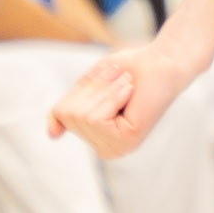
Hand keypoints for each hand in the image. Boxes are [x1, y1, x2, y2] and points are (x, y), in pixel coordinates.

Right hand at [51, 40, 200, 159]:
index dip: (80, 90)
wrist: (161, 62)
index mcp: (97, 139)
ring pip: (81, 116)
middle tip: (119, 83)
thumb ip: (66, 110)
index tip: (107, 81)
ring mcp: (117, 149)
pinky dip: (111, 97)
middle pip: (69, 116)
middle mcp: (106, 150)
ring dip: (102, 92)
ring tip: (125, 87)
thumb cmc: (128, 70)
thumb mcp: (87, 87)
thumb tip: (51, 135)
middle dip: (91, 91)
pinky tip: (129, 95)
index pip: (61, 114)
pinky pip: (95, 118)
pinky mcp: (126, 142)